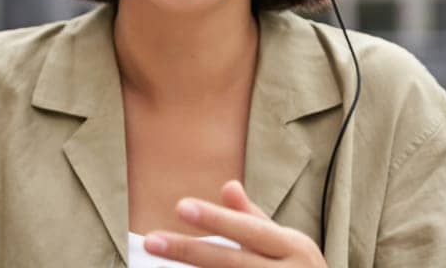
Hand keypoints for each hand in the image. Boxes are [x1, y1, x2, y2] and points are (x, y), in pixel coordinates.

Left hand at [142, 180, 326, 266]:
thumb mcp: (287, 242)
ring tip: (159, 261)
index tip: (180, 205)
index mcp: (294, 247)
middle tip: (151, 241)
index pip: (249, 230)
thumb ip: (254, 218)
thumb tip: (227, 185)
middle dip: (190, 251)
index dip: (216, 219)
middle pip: (231, 263)